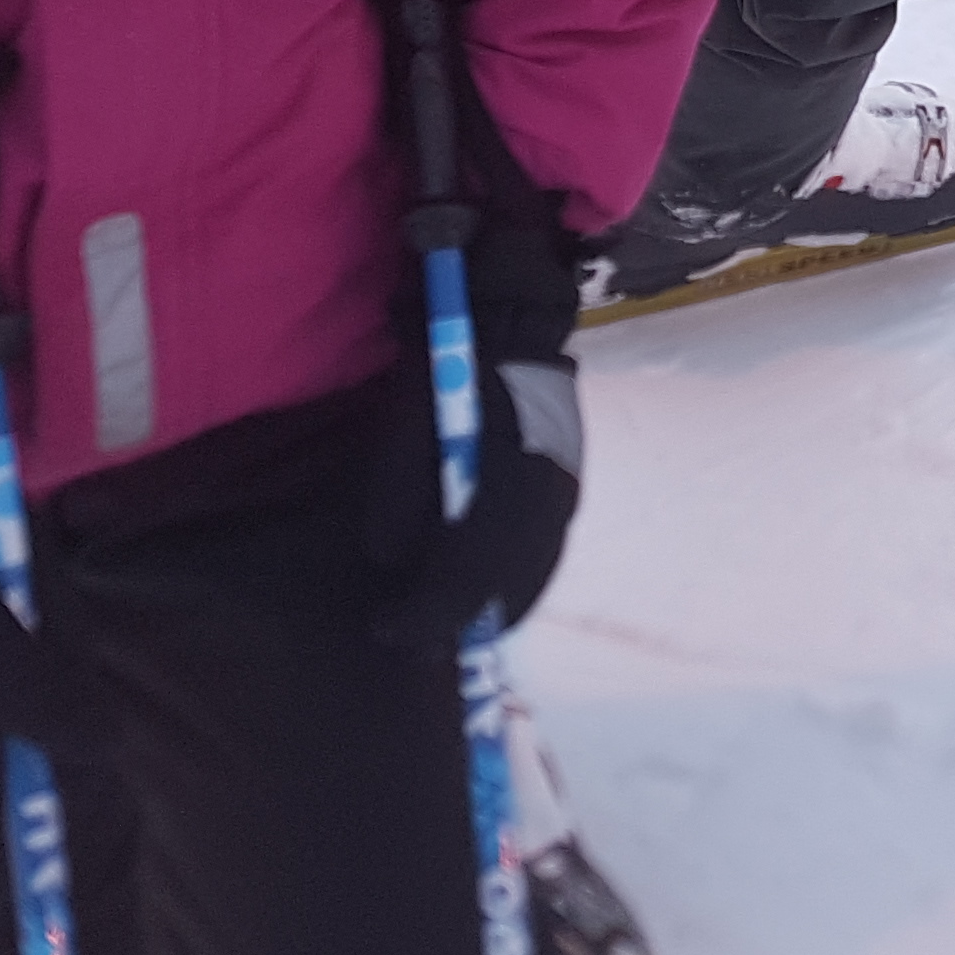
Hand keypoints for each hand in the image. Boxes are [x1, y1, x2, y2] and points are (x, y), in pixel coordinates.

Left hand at [367, 206, 585, 649]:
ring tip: (444, 624)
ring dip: (486, 608)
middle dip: (455, 621)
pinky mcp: (568, 487)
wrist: (516, 314)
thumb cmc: (453, 364)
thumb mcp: (408, 425)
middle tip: (410, 640)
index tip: (386, 629)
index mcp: (507, 477)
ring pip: (529, 576)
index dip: (426, 611)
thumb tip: (388, 562)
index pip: (469, 570)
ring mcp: (565, 493)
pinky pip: (541, 557)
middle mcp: (549, 497)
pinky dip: (510, 585)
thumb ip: (399, 496)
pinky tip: (483, 593)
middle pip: (505, 586)